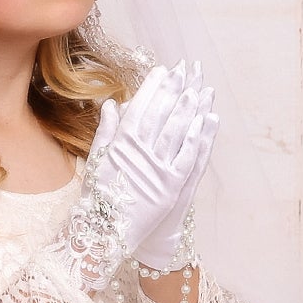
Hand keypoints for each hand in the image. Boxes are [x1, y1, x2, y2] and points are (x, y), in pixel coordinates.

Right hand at [87, 63, 214, 268]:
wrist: (104, 233)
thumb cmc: (99, 197)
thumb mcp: (97, 161)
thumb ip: (106, 131)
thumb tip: (112, 103)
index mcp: (120, 144)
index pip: (140, 108)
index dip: (152, 88)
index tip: (162, 70)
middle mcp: (139, 153)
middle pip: (160, 115)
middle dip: (173, 90)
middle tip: (185, 69)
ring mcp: (157, 169)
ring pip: (176, 132)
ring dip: (188, 108)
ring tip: (198, 88)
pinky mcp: (171, 187)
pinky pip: (187, 158)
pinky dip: (197, 138)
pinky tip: (205, 120)